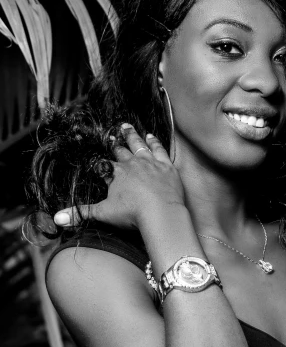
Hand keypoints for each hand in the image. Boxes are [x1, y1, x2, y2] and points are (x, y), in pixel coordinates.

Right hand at [53, 124, 184, 229]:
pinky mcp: (166, 166)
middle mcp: (132, 164)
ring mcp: (150, 163)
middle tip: (111, 136)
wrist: (160, 212)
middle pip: (121, 152)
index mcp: (116, 174)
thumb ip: (81, 214)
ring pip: (139, 146)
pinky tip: (151, 136)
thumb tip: (57, 219)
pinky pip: (159, 149)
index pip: (105, 166)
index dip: (101, 162)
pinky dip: (154, 142)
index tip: (97, 157)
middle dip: (115, 144)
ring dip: (132, 136)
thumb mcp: (104, 213)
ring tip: (126, 127)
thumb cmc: (132, 214)